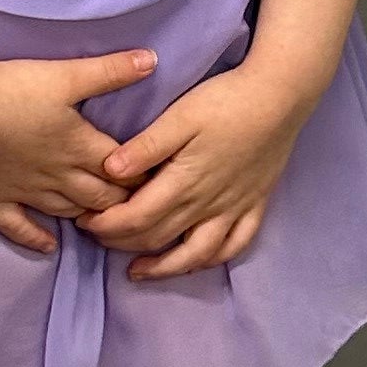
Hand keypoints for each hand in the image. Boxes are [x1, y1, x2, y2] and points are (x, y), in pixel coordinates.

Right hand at [0, 48, 156, 254]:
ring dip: (87, 218)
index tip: (158, 176)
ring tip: (103, 220)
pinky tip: (48, 245)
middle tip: (137, 203)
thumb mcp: (66, 75)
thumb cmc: (10, 88)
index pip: (122, 169)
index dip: (142, 175)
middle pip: (100, 197)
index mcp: (78, 146)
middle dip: (122, 200)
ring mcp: (24, 192)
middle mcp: (57, 175)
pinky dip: (35, 238)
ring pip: (66, 212)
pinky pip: (18, 227)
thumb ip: (111, 70)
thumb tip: (153, 59)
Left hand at [80, 61, 311, 280]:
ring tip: (138, 271)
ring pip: (194, 254)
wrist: (281, 95)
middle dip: (122, 242)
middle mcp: (208, 204)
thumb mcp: (181, 115)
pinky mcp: (254, 205)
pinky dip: (212, 260)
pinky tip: (195, 261)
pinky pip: (234, 245)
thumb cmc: (226, 100)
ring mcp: (233, 209)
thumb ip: (146, 146)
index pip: (136, 218)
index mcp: (184, 182)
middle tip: (98, 236)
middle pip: (158, 237)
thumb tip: (110, 171)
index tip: (85, 220)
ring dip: (163, 267)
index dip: (107, 225)